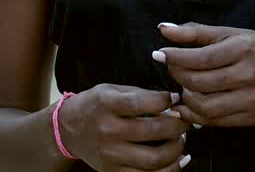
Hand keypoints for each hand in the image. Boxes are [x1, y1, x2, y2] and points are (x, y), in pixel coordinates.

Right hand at [58, 84, 191, 171]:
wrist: (68, 129)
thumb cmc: (96, 105)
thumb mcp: (112, 90)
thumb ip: (140, 95)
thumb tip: (173, 104)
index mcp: (107, 105)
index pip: (143, 103)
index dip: (166, 101)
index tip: (177, 99)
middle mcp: (108, 131)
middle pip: (153, 131)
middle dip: (178, 126)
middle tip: (186, 121)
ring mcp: (110, 155)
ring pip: (153, 159)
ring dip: (176, 149)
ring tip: (181, 140)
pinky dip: (168, 170)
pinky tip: (178, 160)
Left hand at [153, 22, 254, 127]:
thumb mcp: (229, 34)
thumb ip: (195, 32)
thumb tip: (162, 28)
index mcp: (242, 49)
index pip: (200, 58)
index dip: (175, 57)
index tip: (159, 54)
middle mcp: (249, 75)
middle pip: (199, 83)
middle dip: (178, 76)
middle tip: (172, 69)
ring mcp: (252, 99)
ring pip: (205, 107)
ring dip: (186, 98)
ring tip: (184, 87)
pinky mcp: (253, 117)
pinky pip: (216, 121)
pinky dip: (197, 115)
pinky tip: (191, 104)